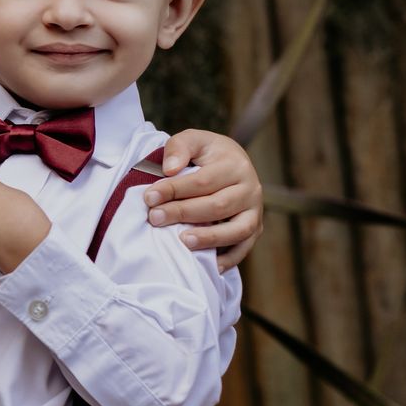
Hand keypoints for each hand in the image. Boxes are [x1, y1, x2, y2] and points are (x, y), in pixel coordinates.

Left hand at [147, 130, 264, 272]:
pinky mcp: (255, 228)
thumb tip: (169, 170)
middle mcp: (251, 188)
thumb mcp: (192, 140)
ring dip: (210, 238)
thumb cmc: (205, 154)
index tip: (149, 198)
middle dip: (183, 214)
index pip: (203, 181)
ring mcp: (255, 210)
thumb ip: (179, 148)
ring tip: (183, 242)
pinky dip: (230, 259)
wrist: (229, 162)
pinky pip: (245, 247)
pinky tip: (210, 266)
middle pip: (217, 206)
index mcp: (235, 164)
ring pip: (237, 229)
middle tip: (155, 218)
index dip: (174, 190)